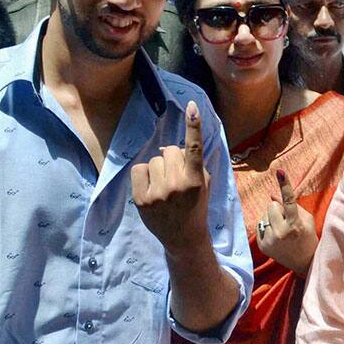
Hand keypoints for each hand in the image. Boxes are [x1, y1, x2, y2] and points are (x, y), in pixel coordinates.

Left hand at [132, 101, 209, 255]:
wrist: (184, 237)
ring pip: (154, 159)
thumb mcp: (204, 184)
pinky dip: (144, 174)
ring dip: (158, 168)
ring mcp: (158, 193)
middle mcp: (177, 184)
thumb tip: (166, 149)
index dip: (193, 125)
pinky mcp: (141, 199)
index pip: (194, 148)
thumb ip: (191, 164)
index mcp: (196, 179)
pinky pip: (138, 169)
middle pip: (170, 150)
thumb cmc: (196, 206)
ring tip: (164, 186)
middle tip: (176, 176)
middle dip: (172, 158)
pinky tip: (151, 187)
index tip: (191, 107)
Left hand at [257, 170, 317, 274]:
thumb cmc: (308, 238)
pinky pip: (260, 225)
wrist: (304, 263)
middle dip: (278, 208)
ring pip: (264, 215)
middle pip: (272, 205)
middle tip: (287, 219)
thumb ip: (291, 205)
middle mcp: (280, 232)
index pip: (289, 201)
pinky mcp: (262, 245)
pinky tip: (277, 236)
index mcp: (295, 225)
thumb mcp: (306, 219)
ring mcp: (270, 240)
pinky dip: (268, 226)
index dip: (285, 185)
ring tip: (282, 229)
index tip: (280, 172)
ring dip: (272, 218)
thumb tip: (272, 194)